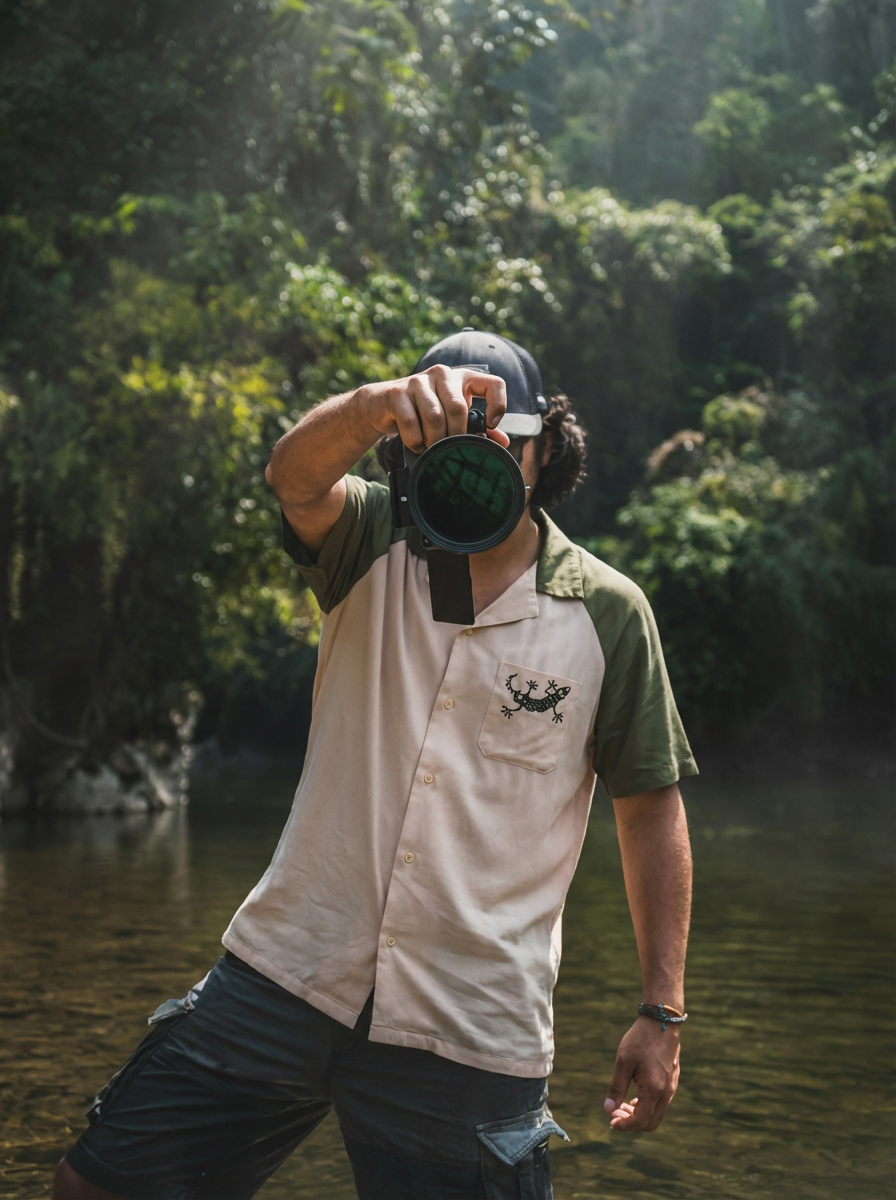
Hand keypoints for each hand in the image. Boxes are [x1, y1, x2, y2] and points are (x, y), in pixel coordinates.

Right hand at [362, 365, 508, 451]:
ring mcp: (418, 381)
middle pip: (458, 408)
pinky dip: (415, 441)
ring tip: (431, 449)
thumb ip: (476, 427)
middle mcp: (442, 373)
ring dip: (434, 440)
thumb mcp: (451, 416)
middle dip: (455, 436)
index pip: (493, 383)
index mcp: (462, 377)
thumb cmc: (423, 411)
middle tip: (449, 449)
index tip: (490, 425)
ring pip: (435, 417)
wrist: (382, 405)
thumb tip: (502, 442)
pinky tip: (417, 445)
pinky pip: (411, 422)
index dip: (498, 405)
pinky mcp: (397, 393)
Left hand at [603, 1017, 680, 1131]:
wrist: (661, 1021)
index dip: (624, 1126)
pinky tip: (635, 1096)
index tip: (611, 1122)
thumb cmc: (640, 1040)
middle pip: (651, 1123)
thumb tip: (608, 1109)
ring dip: (639, 1115)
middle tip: (615, 1112)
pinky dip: (647, 1106)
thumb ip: (616, 1087)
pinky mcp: (672, 1081)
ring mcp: (671, 1087)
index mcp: (654, 1089)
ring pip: (657, 1114)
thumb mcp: (623, 1062)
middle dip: (632, 1123)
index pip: (640, 1121)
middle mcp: (666, 1092)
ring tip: (622, 1104)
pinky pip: (661, 1103)